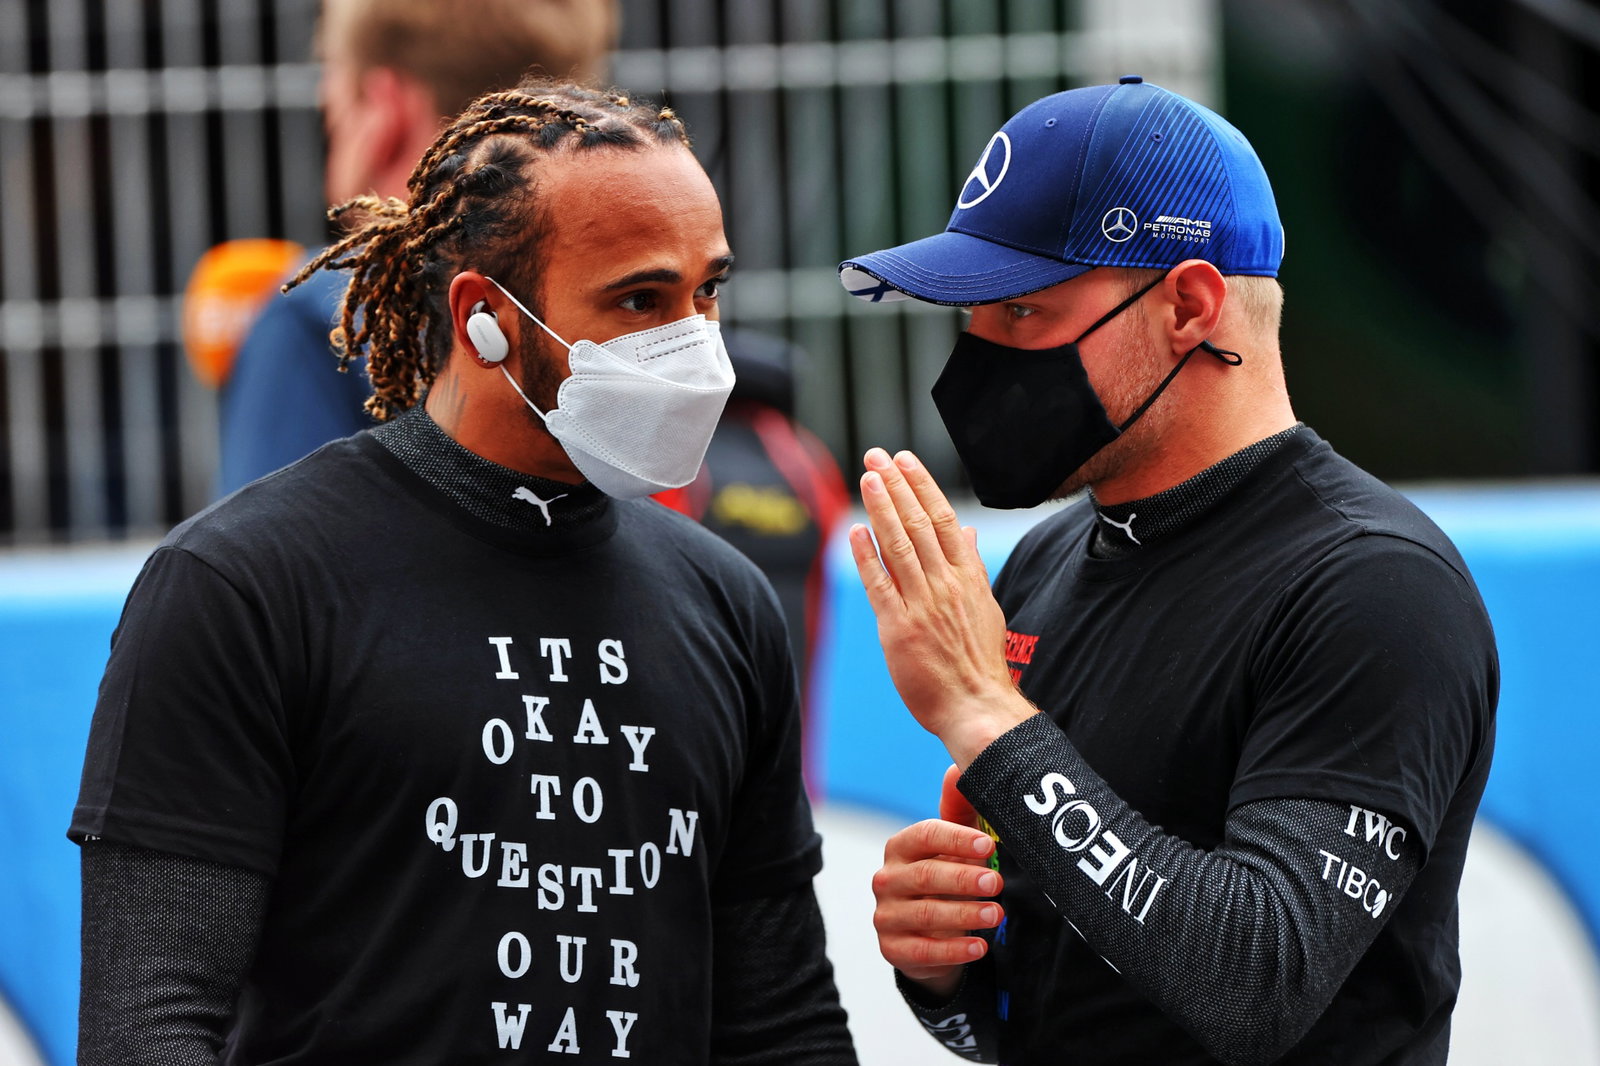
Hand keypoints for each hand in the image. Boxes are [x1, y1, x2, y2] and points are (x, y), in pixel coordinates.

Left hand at [849, 447, 1034, 766]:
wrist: (977, 706)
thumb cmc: (979, 660)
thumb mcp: (985, 605)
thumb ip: (971, 567)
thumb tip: (967, 532)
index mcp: (968, 577)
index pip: (943, 519)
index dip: (922, 486)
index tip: (904, 460)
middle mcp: (945, 585)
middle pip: (918, 524)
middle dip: (896, 486)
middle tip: (876, 456)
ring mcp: (922, 606)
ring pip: (899, 547)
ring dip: (881, 509)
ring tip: (867, 478)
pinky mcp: (899, 630)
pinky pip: (879, 586)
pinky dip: (866, 557)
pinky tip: (855, 531)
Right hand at [872, 767, 1004, 999]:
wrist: (927, 934)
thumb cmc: (943, 880)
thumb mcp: (953, 847)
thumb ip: (957, 811)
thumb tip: (956, 768)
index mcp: (901, 847)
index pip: (925, 835)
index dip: (956, 839)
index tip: (988, 846)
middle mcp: (887, 879)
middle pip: (925, 875)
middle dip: (964, 879)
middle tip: (996, 882)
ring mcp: (886, 915)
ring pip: (925, 914)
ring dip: (964, 915)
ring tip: (996, 914)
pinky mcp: (892, 949)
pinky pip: (923, 951)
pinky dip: (953, 950)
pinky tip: (979, 946)